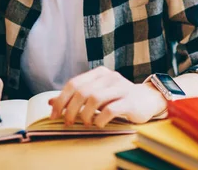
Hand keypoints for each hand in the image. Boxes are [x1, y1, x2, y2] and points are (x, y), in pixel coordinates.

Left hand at [49, 66, 166, 126]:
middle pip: (82, 91)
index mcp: (100, 73)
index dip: (61, 100)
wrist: (147, 99)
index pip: (74, 83)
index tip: (54, 115)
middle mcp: (110, 77)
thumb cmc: (118, 98)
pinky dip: (100, 119)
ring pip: (95, 98)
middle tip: (68, 122)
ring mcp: (121, 87)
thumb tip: (51, 102)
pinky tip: (99, 124)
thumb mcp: (97, 94)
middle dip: (70, 110)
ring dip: (85, 115)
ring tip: (86, 123)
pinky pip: (110, 109)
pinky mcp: (130, 100)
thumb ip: (76, 97)